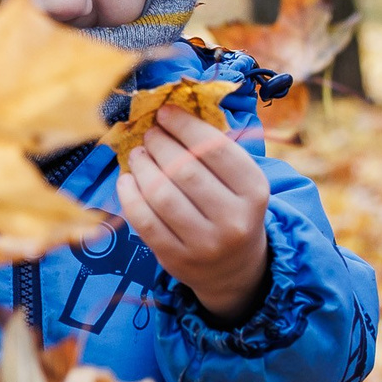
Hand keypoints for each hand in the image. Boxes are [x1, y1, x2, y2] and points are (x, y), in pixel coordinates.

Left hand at [117, 106, 270, 321]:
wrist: (235, 269)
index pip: (215, 149)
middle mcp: (233, 219)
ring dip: (142, 167)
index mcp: (254, 192)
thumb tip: (171, 113)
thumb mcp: (241, 183)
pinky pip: (144, 221)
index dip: (185, 126)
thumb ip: (214, 152)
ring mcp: (204, 243)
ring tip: (137, 154)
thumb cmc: (233, 211)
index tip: (165, 112)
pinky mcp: (176, 259)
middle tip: (150, 133)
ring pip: (161, 195)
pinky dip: (129, 195)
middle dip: (160, 144)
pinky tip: (127, 180)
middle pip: (184, 170)